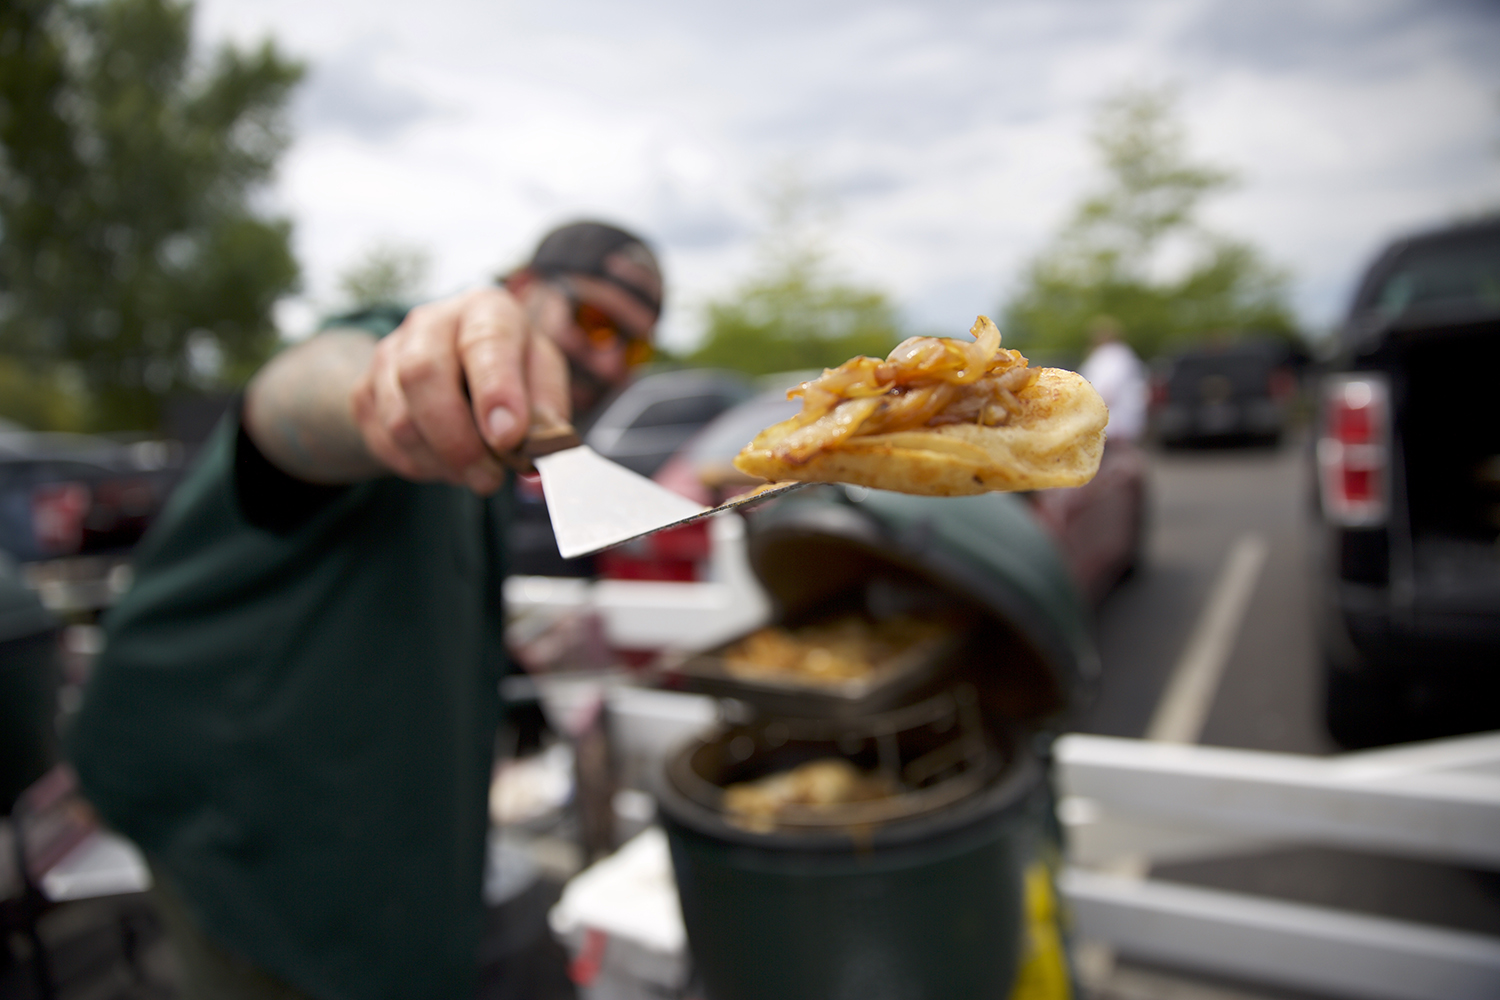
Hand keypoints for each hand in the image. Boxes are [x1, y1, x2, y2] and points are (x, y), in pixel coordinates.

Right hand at [351, 286, 569, 494]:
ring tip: (475, 474)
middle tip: (490, 478)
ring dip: (441, 461)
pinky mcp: (366, 389)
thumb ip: (546, 419)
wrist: (459, 367)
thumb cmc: (512, 372)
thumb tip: (535, 470)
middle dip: (459, 441)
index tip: (507, 437)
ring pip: (399, 418)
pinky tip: (447, 464)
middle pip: (423, 376)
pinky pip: (383, 440)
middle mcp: (432, 322)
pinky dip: (419, 466)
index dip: (495, 391)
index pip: (485, 340)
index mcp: (486, 309)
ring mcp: (390, 354)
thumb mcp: (543, 382)